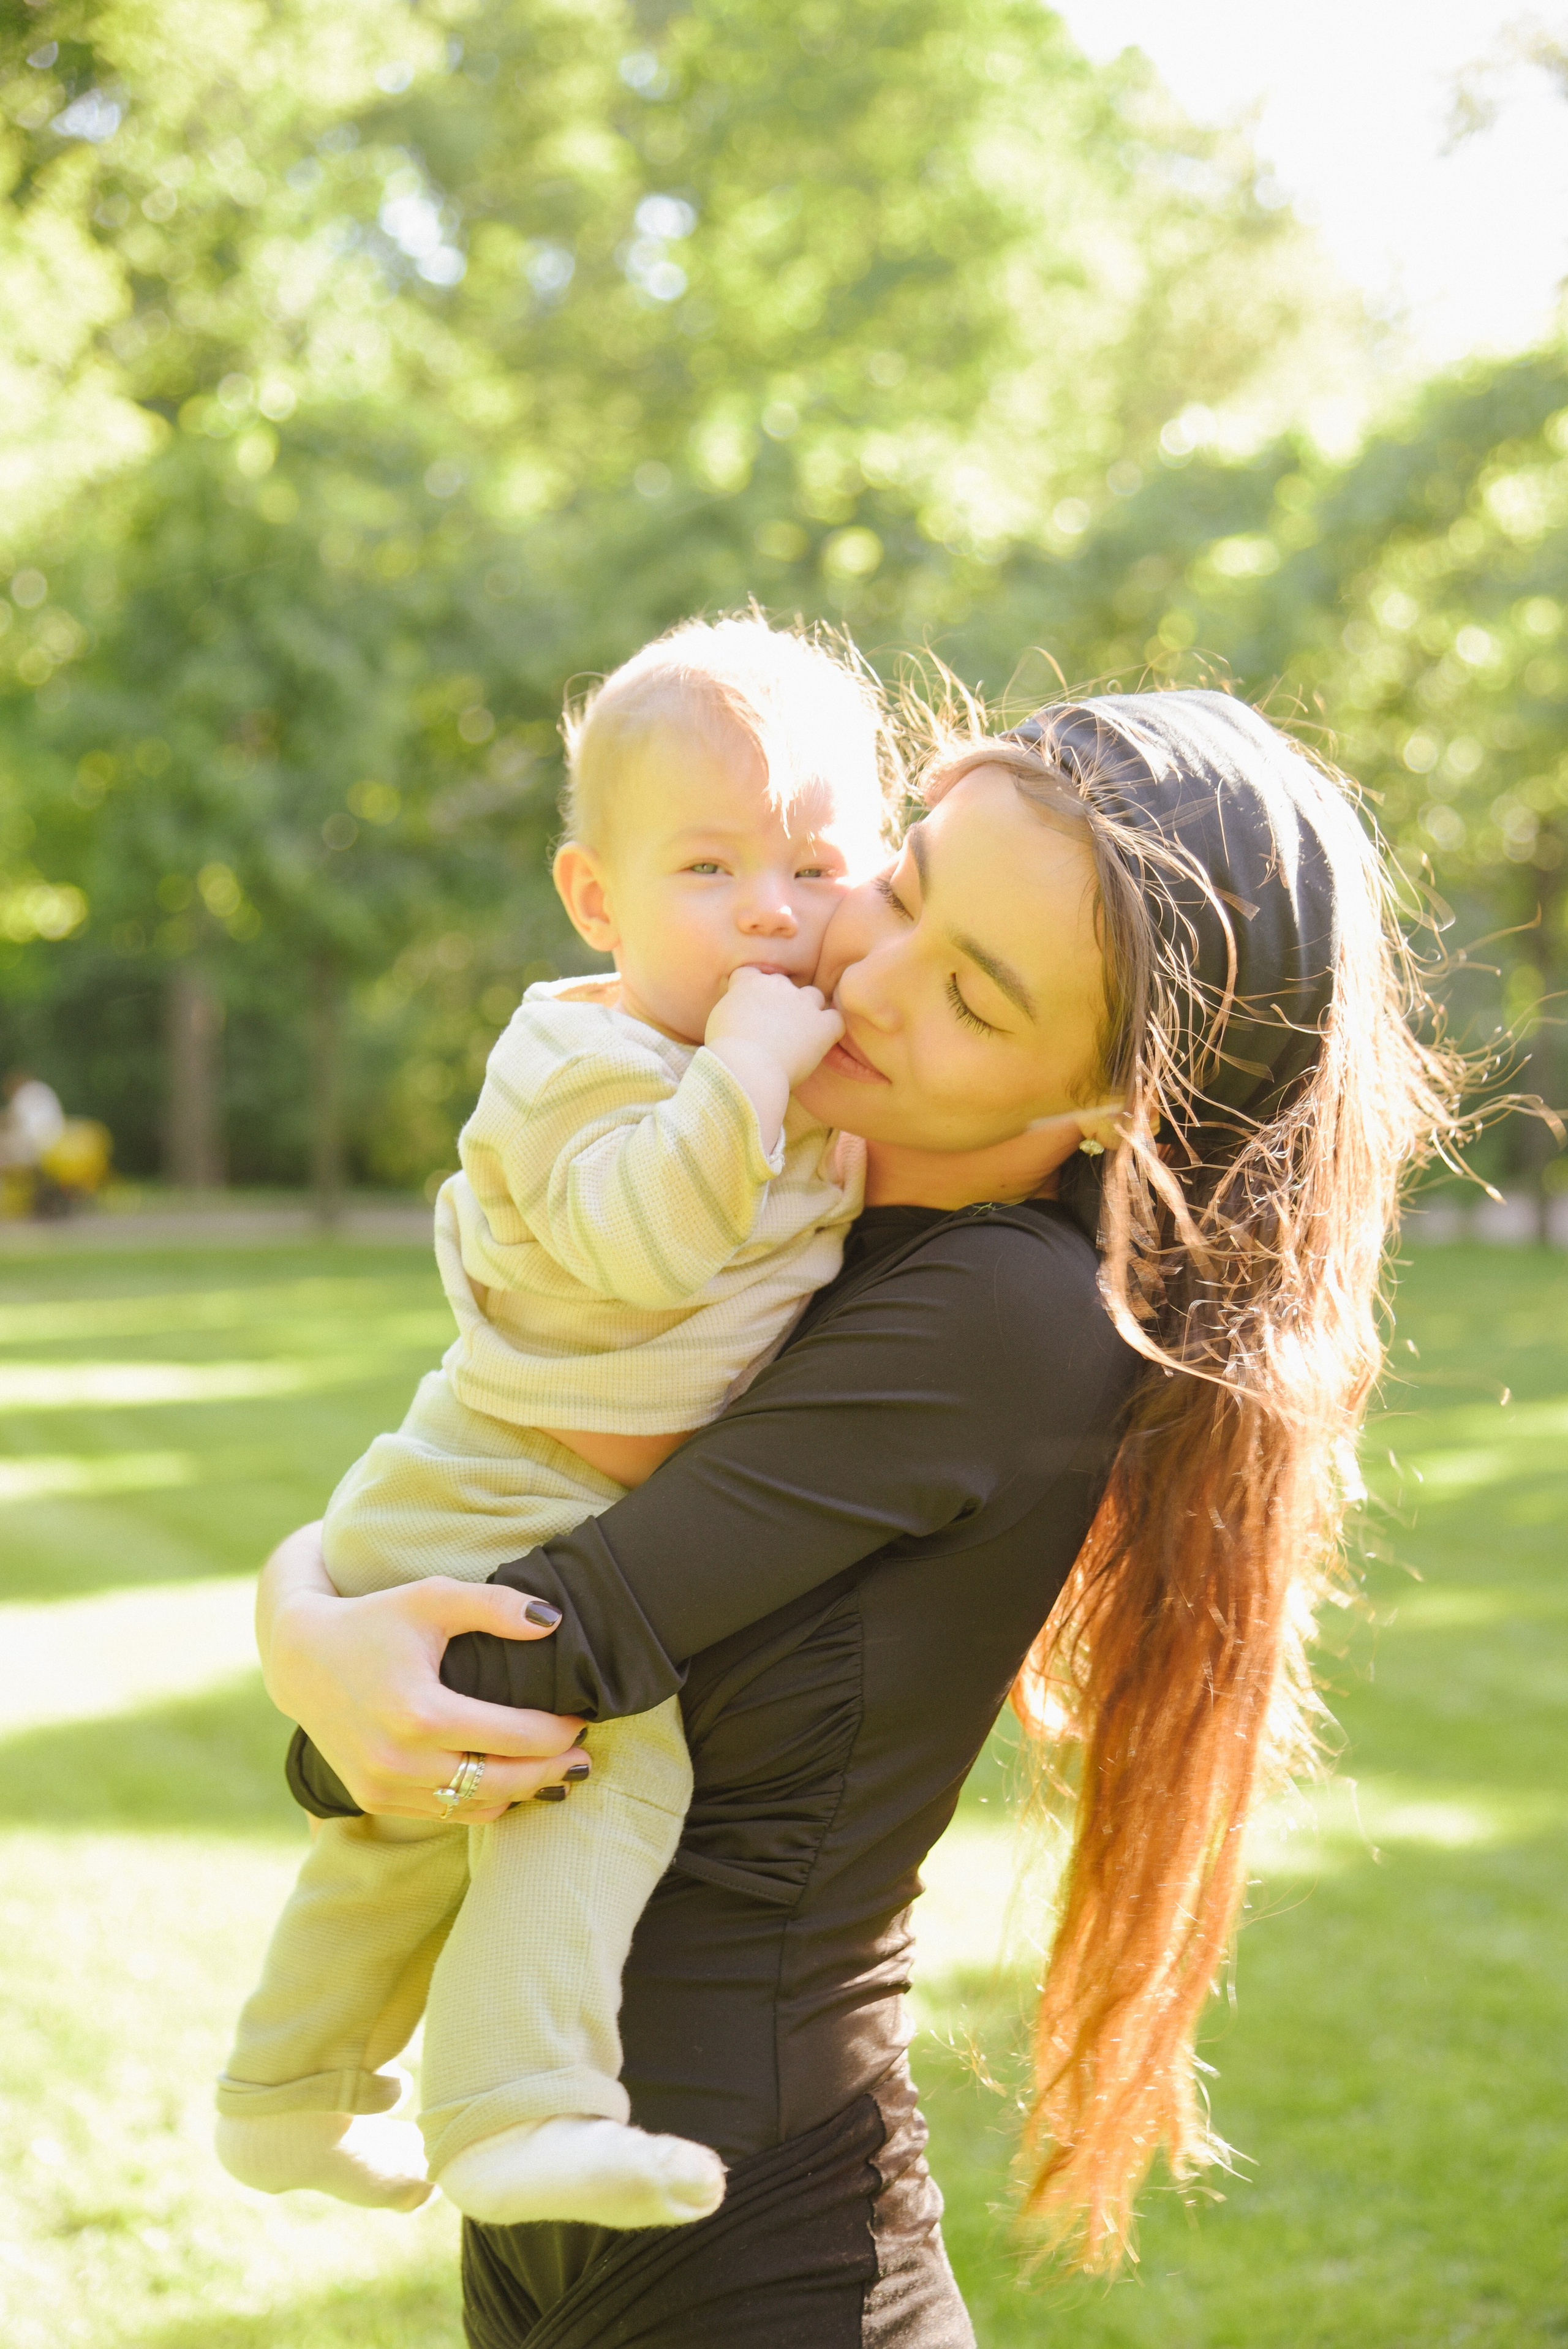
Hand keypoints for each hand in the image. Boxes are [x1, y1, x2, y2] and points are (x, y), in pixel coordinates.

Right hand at [257, 1523, 586, 1820]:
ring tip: (557, 1772)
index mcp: (420, 1712)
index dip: (558, 1731)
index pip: (514, 1736)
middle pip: (503, 1781)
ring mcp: (385, 1786)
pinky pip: (447, 1812)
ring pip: (477, 1805)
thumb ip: (495, 1606)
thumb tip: (554, 1622)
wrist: (301, 1658)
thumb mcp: (433, 1598)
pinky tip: (509, 1782)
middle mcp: (401, 1760)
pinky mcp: (374, 1799)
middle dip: (551, 1770)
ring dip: (522, 1792)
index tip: (582, 1719)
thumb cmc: (374, 1620)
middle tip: (584, 1757)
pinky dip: (483, 1801)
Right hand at [705, 967, 843, 1089]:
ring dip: (808, 1009)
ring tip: (799, 1033)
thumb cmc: (725, 1052)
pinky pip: (836, 1020)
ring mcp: (802, 1004)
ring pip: (813, 996)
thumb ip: (734, 1007)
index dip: (753, 990)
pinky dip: (831, 1028)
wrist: (745, 1069)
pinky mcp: (821, 1026)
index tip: (751, 1008)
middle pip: (783, 984)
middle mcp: (778, 986)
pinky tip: (822, 1041)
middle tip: (773, 1028)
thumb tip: (743, 1012)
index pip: (752, 974)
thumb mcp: (719, 1020)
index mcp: (750, 983)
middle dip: (780, 1001)